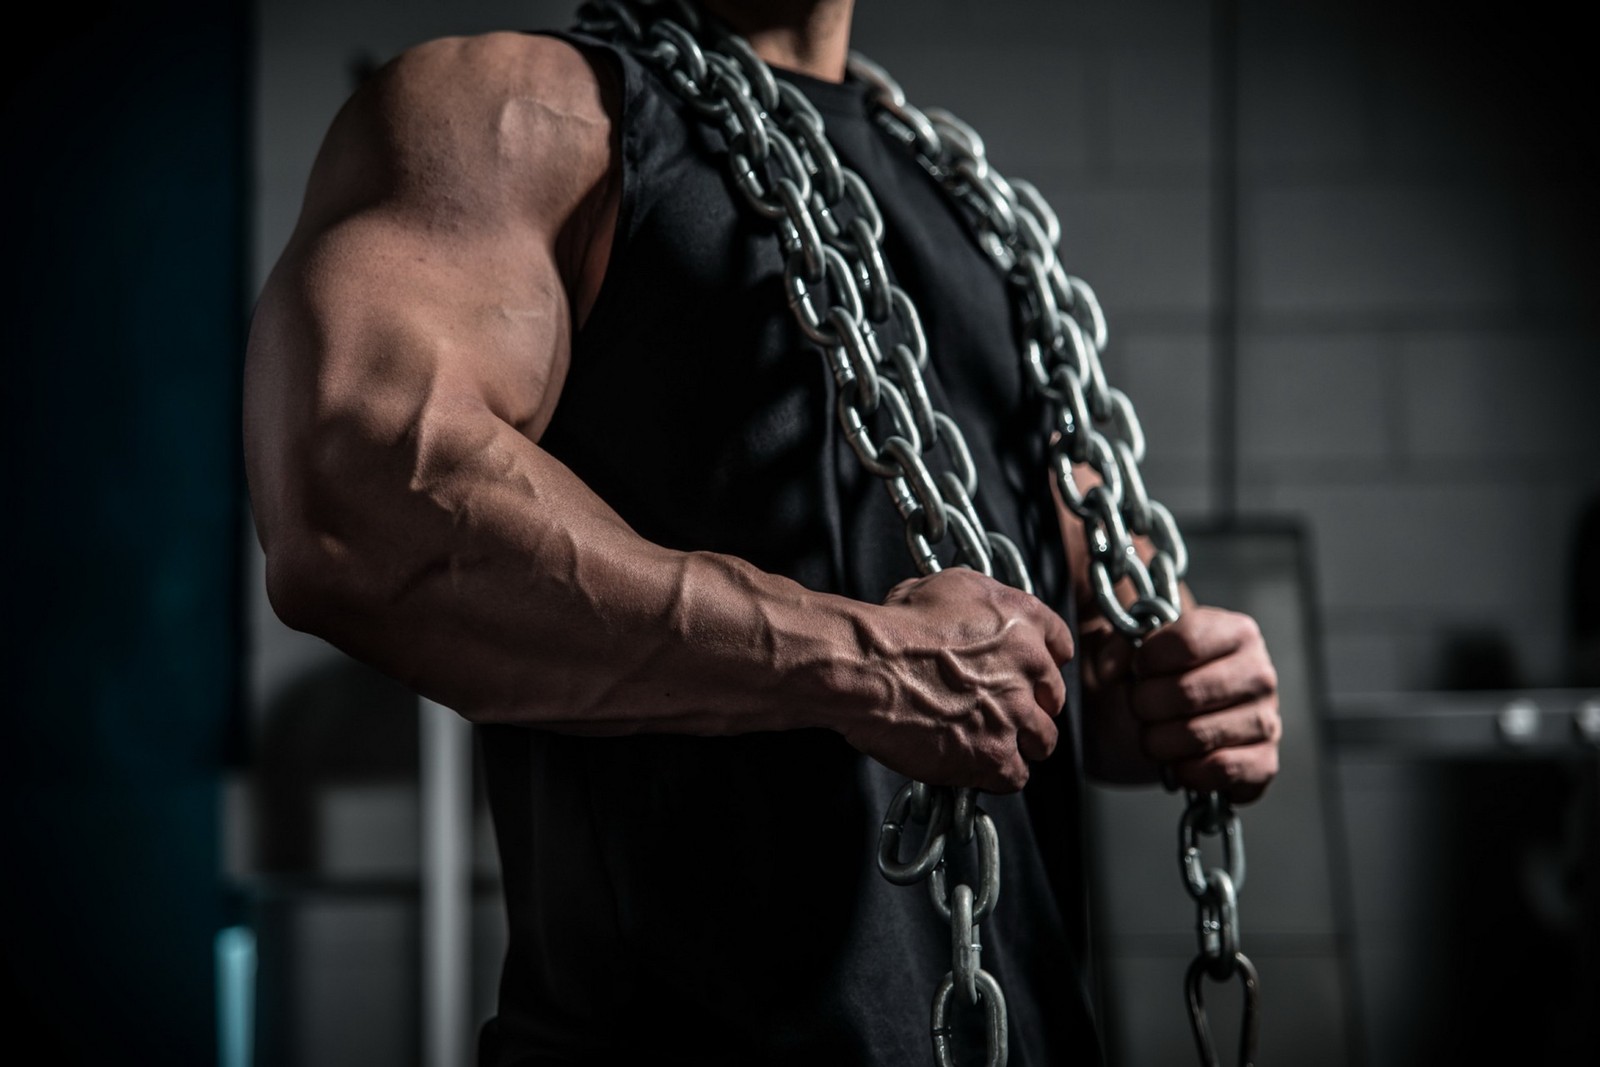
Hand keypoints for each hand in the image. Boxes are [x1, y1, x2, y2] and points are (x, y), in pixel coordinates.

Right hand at [836, 568, 1073, 793]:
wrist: (868, 668)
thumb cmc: (893, 627)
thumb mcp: (943, 586)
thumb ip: (976, 600)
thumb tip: (972, 611)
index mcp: (1022, 621)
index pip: (1060, 645)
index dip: (1043, 663)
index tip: (1032, 674)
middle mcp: (1029, 667)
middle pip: (1053, 699)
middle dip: (1031, 705)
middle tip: (1003, 710)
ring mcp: (1016, 715)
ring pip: (1042, 740)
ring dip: (1021, 742)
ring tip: (991, 742)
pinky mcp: (995, 756)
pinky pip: (1015, 776)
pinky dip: (997, 774)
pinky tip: (974, 763)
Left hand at [1107, 607, 1281, 802]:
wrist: (1181, 717)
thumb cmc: (1164, 676)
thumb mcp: (1139, 647)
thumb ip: (1117, 644)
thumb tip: (1109, 669)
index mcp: (1235, 633)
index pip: (1185, 642)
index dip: (1149, 660)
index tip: (1139, 668)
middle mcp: (1259, 674)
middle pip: (1186, 693)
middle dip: (1145, 704)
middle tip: (1141, 706)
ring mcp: (1266, 719)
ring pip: (1197, 735)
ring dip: (1159, 741)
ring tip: (1155, 734)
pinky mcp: (1265, 761)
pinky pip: (1221, 771)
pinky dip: (1188, 772)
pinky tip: (1178, 763)